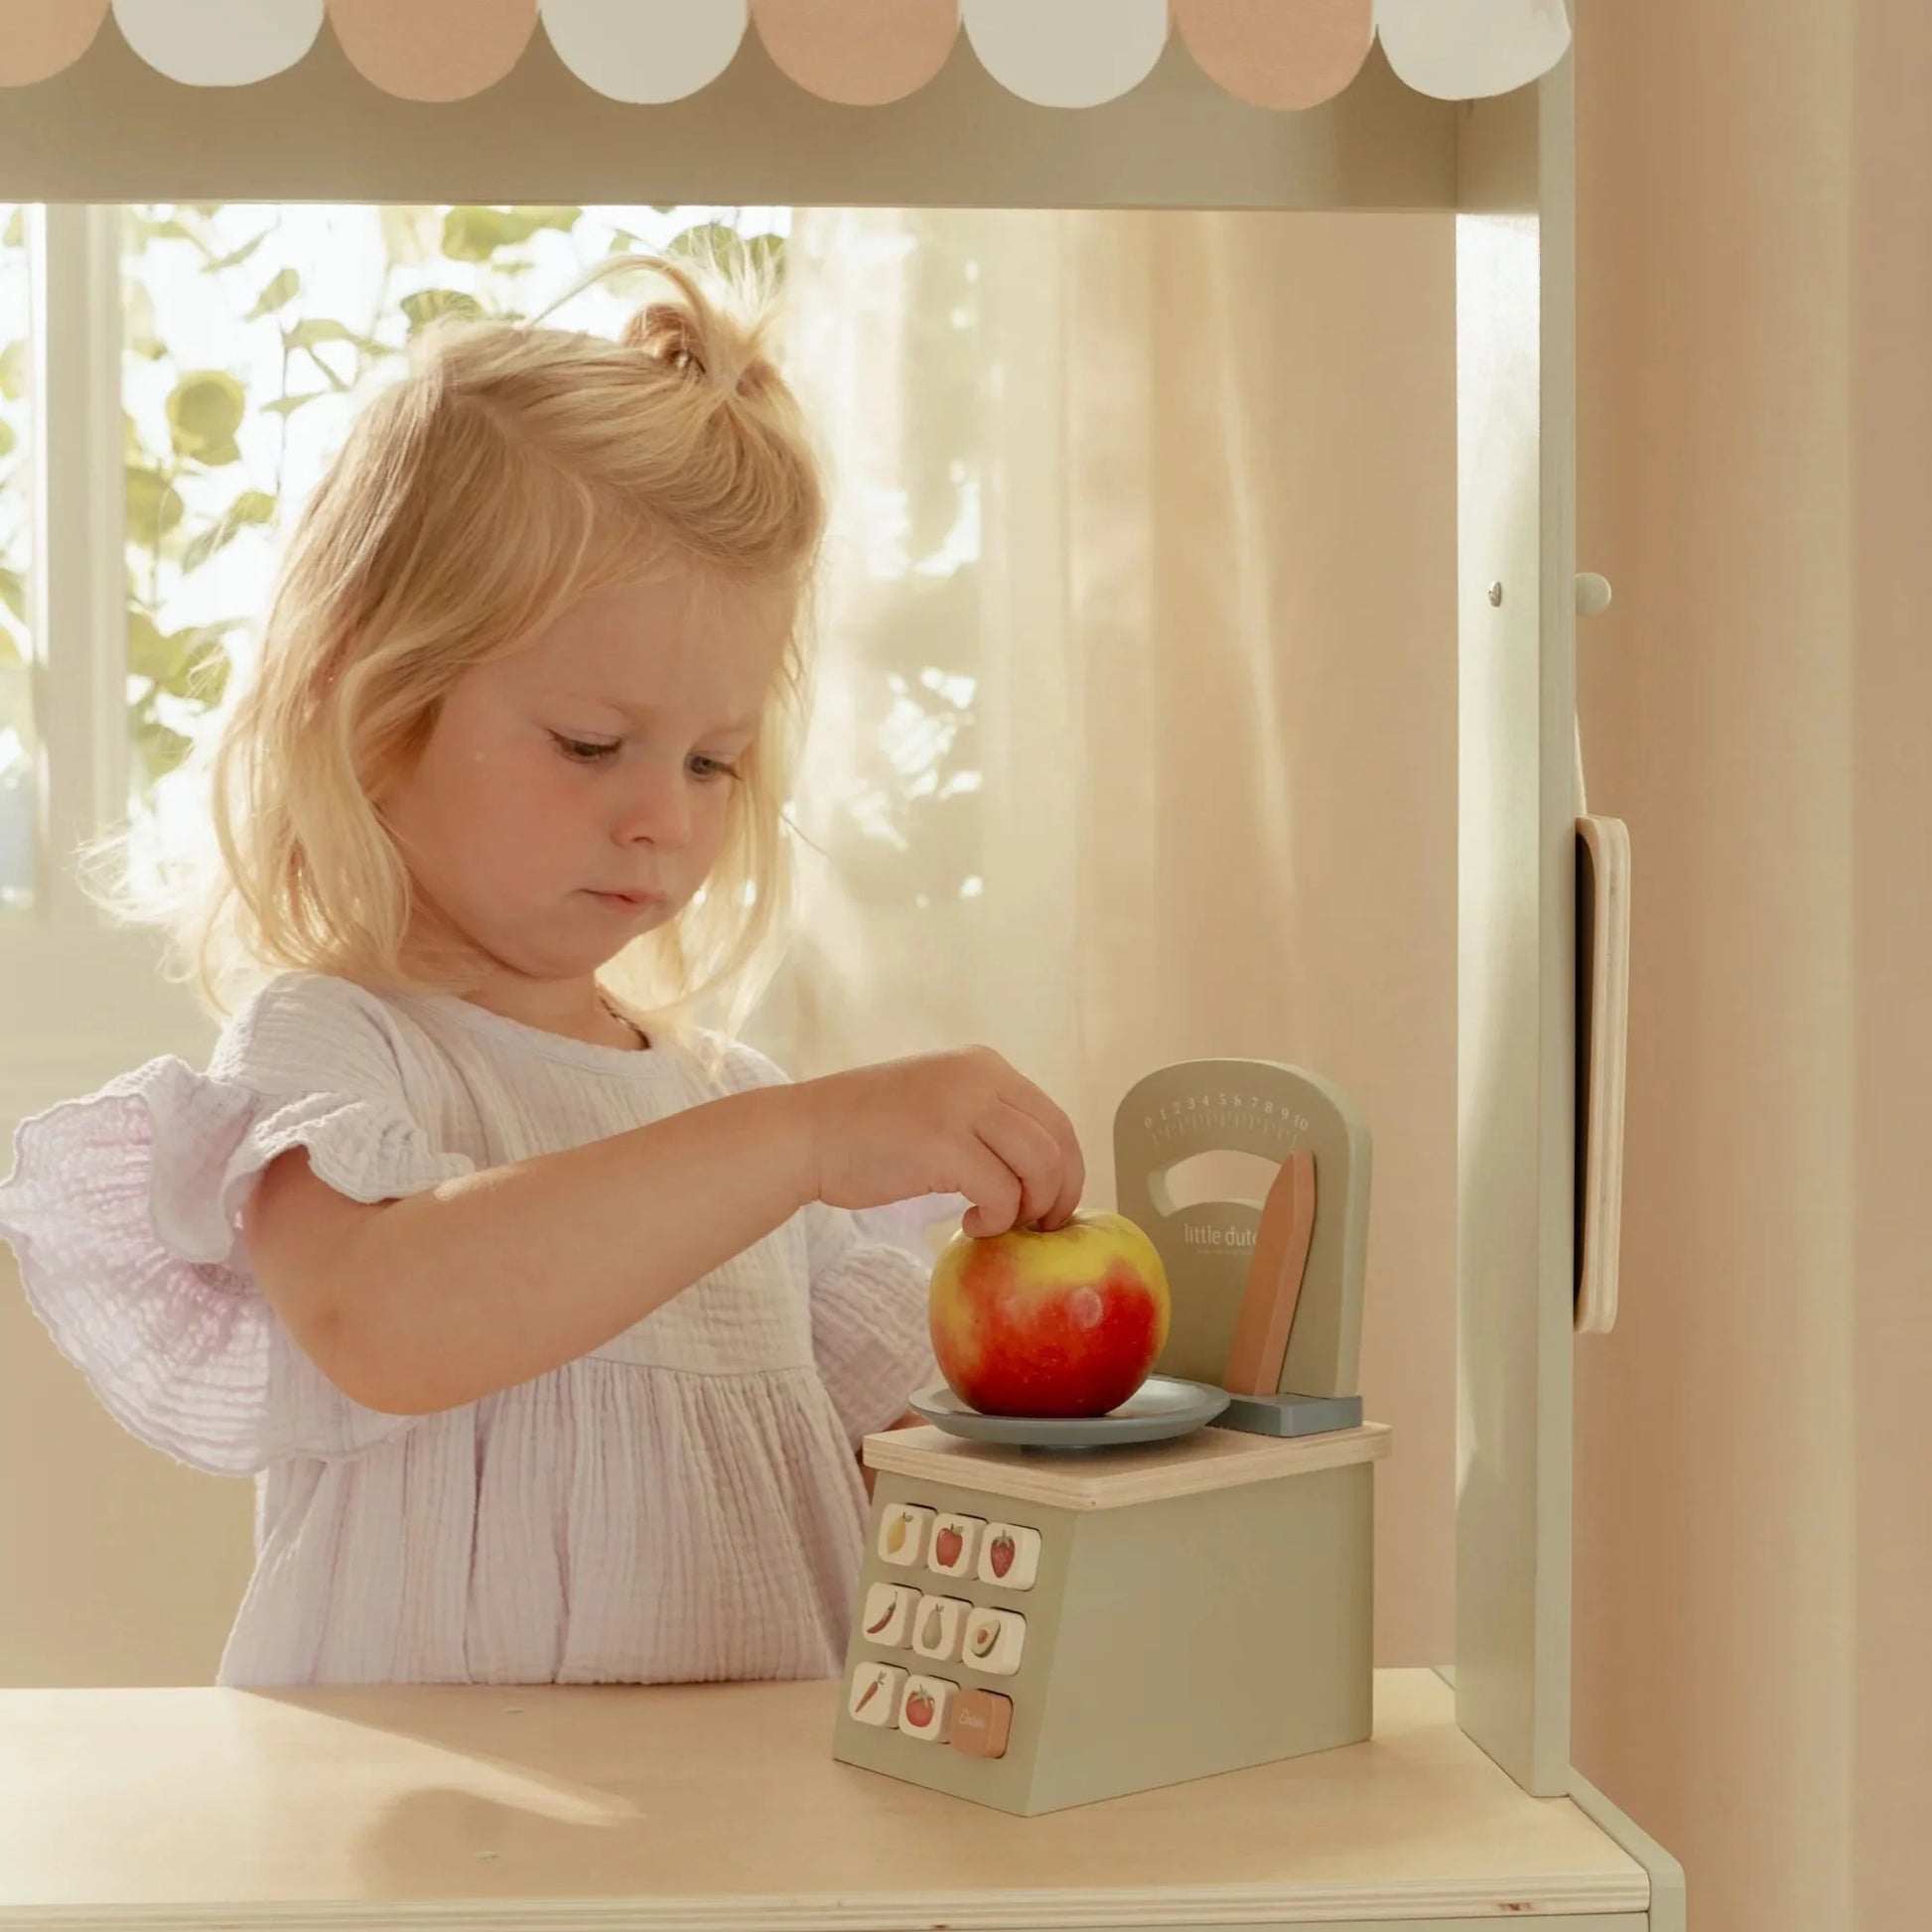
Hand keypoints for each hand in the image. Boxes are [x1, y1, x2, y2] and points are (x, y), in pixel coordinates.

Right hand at [795, 1046, 1083, 1238]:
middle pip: (1058, 1141)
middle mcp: (980, 1077)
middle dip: (1060, 1193)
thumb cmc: (866, 1133)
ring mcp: (962, 1107)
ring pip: (1040, 1166)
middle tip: (1040, 1227)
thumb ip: (984, 1122)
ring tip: (999, 1224)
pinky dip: (995, 1220)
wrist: (804, 1134)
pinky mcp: (943, 1145)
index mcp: (983, 1066)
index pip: (1055, 1119)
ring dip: (1029, 1208)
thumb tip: (1039, 1172)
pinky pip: (1001, 1193)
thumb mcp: (939, 1105)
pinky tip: (967, 1225)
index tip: (1053, 1206)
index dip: (1067, 1169)